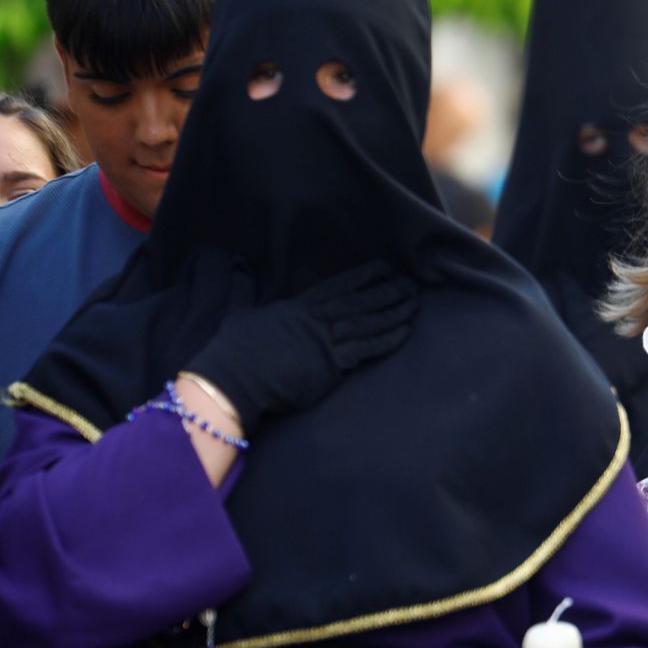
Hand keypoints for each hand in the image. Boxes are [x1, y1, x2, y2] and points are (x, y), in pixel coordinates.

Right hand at [185, 260, 417, 430]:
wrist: (235, 379)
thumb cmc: (233, 350)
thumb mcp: (237, 312)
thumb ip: (243, 291)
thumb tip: (236, 268)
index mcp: (298, 306)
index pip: (338, 285)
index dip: (364, 275)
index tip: (385, 267)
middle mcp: (317, 319)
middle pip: (361, 300)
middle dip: (388, 290)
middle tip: (411, 283)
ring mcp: (327, 340)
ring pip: (369, 321)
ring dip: (395, 312)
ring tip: (414, 304)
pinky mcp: (333, 364)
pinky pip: (369, 348)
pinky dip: (389, 338)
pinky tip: (406, 330)